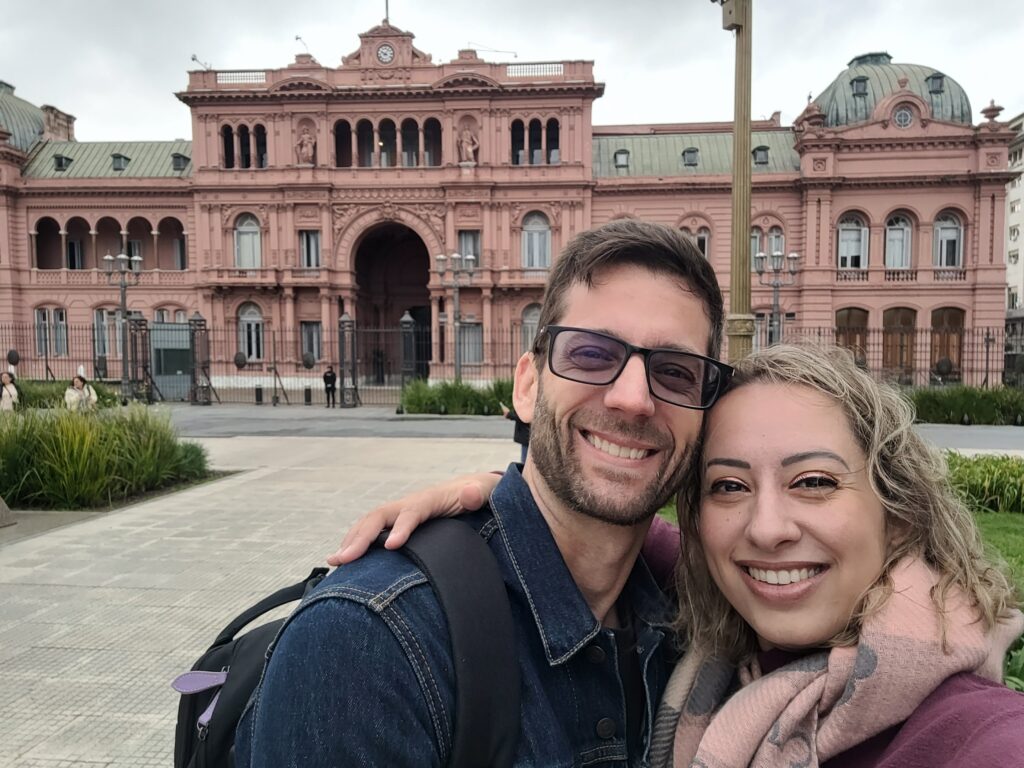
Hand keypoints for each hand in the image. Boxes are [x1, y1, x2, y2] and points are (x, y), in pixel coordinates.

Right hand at [327, 472, 502, 565]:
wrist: (472, 489)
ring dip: (351, 540)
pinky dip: (355, 543)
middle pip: (380, 517)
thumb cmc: (479, 494)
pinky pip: (372, 531)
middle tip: (344, 559)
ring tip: (335, 561)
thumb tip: (470, 493)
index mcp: (430, 500)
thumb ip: (478, 493)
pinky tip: (344, 560)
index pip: (412, 512)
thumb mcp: (485, 492)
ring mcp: (400, 513)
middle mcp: (409, 504)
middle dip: (361, 536)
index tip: (391, 546)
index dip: (402, 527)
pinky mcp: (397, 523)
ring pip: (370, 523)